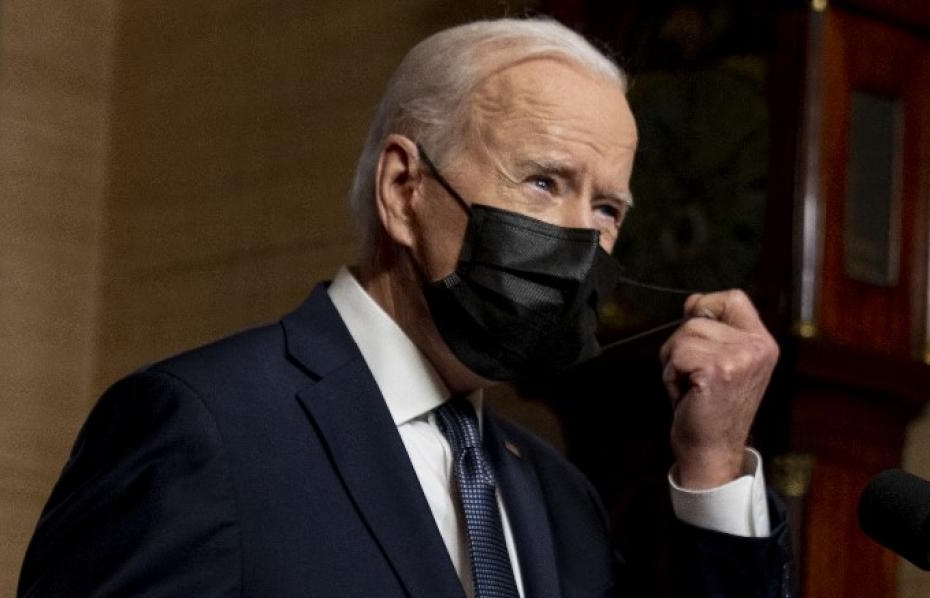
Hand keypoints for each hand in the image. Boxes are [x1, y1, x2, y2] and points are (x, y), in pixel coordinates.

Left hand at [659, 290, 778, 488]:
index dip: (707, 307)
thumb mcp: (719, 361)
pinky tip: (686, 395)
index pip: (733, 297)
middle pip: (697, 317)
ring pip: (684, 334)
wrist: (712, 451)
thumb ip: (712, 330)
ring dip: (674, 363)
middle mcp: (758, 347)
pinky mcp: (719, 370)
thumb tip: (692, 301)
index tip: (697, 338)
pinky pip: (677, 355)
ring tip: (691, 387)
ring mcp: (741, 358)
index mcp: (762, 343)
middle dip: (681, 345)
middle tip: (693, 376)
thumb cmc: (710, 407)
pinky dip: (671, 376)